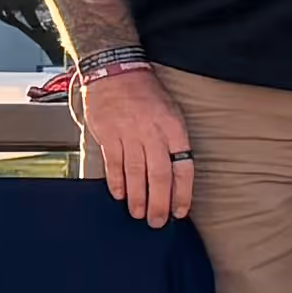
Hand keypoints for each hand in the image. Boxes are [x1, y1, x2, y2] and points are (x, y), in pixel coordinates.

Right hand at [81, 65, 194, 226]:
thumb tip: (173, 178)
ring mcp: (129, 133)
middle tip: (156, 221)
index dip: (183, 193)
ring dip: (137, 197)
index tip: (180, 211)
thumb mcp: (170, 113)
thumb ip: (172, 143)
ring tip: (138, 214)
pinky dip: (117, 182)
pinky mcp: (108, 134)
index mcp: (174, 128)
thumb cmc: (146, 94)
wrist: (115, 70)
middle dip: (158, 203)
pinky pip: (114, 164)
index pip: (183, 167)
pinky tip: (120, 195)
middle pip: (159, 175)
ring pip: (135, 173)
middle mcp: (153, 132)